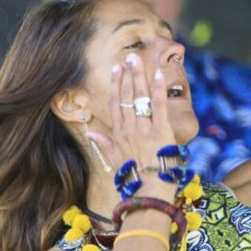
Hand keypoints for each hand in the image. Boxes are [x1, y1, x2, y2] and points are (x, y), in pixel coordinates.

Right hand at [87, 53, 177, 180]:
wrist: (148, 193)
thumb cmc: (134, 178)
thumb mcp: (116, 160)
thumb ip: (104, 143)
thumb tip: (89, 131)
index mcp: (118, 135)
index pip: (115, 104)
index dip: (115, 85)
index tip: (116, 69)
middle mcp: (129, 129)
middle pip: (126, 97)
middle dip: (127, 75)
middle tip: (129, 57)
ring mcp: (144, 129)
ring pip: (139, 98)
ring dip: (138, 76)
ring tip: (138, 60)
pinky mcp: (160, 132)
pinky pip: (158, 106)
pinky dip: (158, 89)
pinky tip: (158, 73)